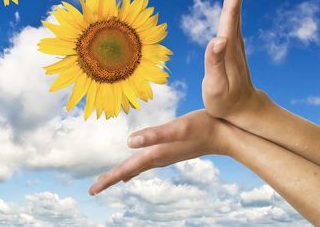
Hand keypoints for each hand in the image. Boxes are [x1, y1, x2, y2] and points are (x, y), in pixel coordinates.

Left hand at [88, 110, 231, 194]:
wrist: (226, 134)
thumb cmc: (203, 127)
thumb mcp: (178, 128)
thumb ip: (154, 135)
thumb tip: (129, 142)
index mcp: (155, 155)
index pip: (126, 170)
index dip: (109, 179)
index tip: (93, 190)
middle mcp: (158, 159)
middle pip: (128, 172)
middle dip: (111, 179)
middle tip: (94, 189)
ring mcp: (165, 156)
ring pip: (137, 169)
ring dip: (122, 174)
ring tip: (109, 180)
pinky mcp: (170, 151)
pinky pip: (146, 163)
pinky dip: (135, 167)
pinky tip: (134, 168)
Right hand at [202, 0, 266, 121]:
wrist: (244, 112)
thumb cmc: (226, 102)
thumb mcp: (216, 86)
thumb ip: (215, 63)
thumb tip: (217, 38)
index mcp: (228, 45)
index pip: (231, 11)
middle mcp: (233, 39)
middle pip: (235, 4)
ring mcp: (234, 42)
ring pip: (235, 8)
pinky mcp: (231, 46)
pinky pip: (233, 16)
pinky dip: (234, 1)